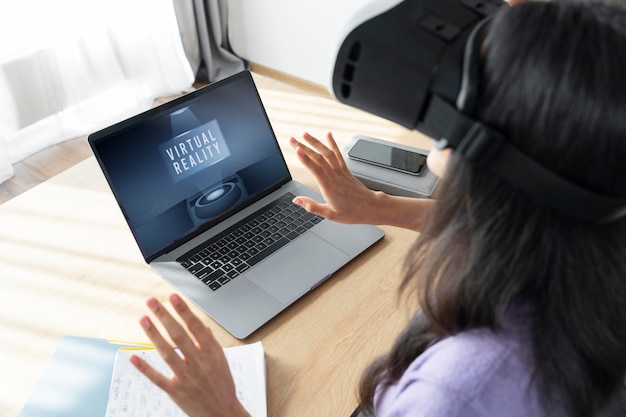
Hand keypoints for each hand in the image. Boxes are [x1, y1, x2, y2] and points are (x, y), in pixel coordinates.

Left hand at [130, 294, 249, 416]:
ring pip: (167, 352)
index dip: (184, 310)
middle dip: (165, 316)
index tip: (173, 296)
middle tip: (152, 302)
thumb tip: (200, 326)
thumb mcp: (222, 361)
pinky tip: (133, 357)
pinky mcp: (176, 391)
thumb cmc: (223, 386)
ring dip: (154, 335)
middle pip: (179, 335)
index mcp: (212, 353)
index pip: (196, 326)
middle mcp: (199, 363)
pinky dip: (145, 368)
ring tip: (144, 319)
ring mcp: (187, 377)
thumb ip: (210, 343)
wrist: (223, 414)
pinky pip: (158, 378)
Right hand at [290, 132, 380, 223]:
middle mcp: (335, 177)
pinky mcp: (345, 170)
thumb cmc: (352, 212)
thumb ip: (312, 206)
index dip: (305, 159)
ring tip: (305, 134)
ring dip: (315, 142)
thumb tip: (297, 200)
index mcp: (329, 188)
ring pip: (327, 153)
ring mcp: (340, 172)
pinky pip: (338, 154)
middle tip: (292, 140)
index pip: (316, 170)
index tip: (297, 150)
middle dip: (304, 147)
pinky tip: (328, 135)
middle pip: (318, 158)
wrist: (371, 207)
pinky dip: (333, 143)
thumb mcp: (330, 215)